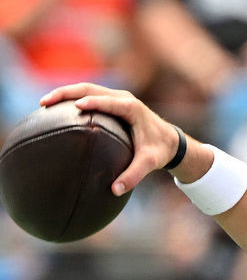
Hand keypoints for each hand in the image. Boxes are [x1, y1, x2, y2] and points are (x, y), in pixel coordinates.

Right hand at [40, 82, 180, 195]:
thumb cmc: (159, 151)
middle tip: (44, 102)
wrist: (170, 140)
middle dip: (66, 92)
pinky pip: (90, 95)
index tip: (75, 107)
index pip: (109, 102)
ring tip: (44, 104)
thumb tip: (115, 190)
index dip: (92, 102)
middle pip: (91, 88)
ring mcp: (118, 97)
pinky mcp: (113, 101)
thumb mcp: (149, 164)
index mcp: (132, 108)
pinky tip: (56, 110)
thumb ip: (134, 176)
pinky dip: (72, 98)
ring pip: (87, 88)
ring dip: (65, 93)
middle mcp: (124, 98)